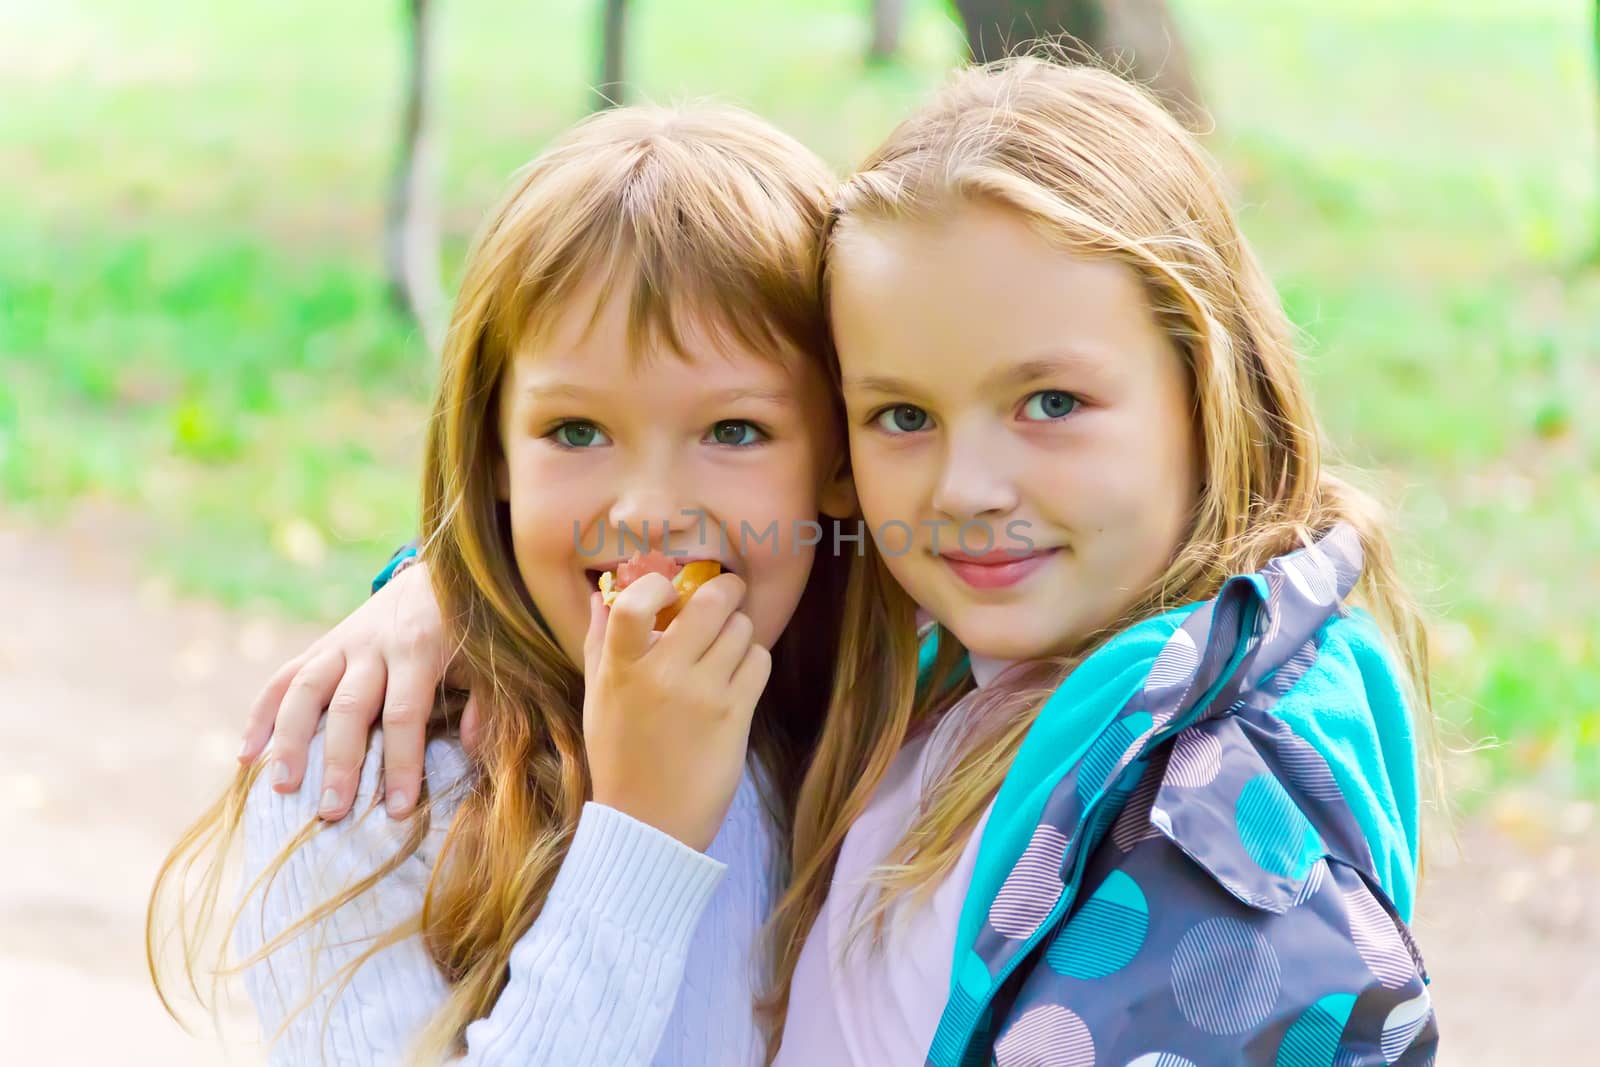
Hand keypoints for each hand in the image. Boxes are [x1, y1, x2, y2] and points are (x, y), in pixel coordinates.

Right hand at [238, 560, 481, 819]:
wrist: (438, 575)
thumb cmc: (466, 630)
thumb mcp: (486, 660)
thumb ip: (485, 703)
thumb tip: (475, 749)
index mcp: (418, 650)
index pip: (404, 713)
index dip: (401, 762)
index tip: (397, 809)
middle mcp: (373, 646)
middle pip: (349, 707)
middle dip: (339, 761)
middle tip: (331, 811)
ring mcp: (340, 644)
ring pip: (305, 690)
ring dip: (288, 739)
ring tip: (280, 786)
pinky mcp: (321, 645)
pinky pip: (283, 678)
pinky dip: (261, 715)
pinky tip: (247, 755)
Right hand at [582, 572, 770, 850]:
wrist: (649, 825)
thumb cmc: (619, 758)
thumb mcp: (597, 699)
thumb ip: (599, 643)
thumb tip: (606, 594)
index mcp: (622, 668)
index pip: (635, 603)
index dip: (658, 582)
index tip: (669, 589)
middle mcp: (663, 675)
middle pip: (712, 601)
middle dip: (725, 592)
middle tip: (725, 598)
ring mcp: (703, 694)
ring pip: (743, 629)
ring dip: (739, 632)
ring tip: (727, 649)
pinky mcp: (736, 715)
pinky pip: (760, 661)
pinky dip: (753, 662)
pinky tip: (738, 677)